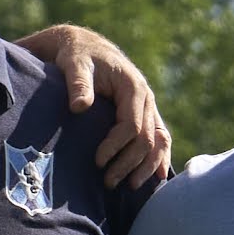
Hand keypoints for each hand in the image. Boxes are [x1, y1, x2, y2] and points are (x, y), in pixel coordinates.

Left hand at [20, 26, 170, 184]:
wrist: (86, 47)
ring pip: (158, 141)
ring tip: (129, 187)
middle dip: (129, 162)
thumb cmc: (77, 56)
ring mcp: (149, 108)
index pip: (131, 124)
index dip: (116, 145)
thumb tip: (79, 106)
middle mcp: (146, 98)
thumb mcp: (74, 64)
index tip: (97, 161)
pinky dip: (158, 158)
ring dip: (147, 166)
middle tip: (108, 182)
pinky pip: (159, 139)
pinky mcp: (145, 115)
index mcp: (133, 87)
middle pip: (146, 138)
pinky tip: (157, 178)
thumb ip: (78, 83)